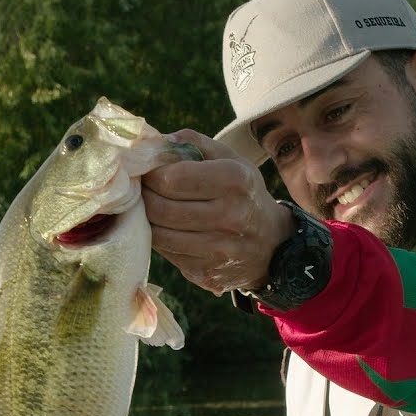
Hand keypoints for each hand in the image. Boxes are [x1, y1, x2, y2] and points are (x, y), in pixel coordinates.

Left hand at [142, 129, 293, 294]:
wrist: (271, 244)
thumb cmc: (242, 192)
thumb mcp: (228, 158)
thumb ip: (190, 143)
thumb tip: (149, 142)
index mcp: (235, 180)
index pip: (171, 179)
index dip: (151, 174)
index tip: (149, 172)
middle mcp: (231, 216)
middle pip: (160, 208)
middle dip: (145, 197)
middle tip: (143, 190)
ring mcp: (220, 250)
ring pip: (158, 234)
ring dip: (147, 219)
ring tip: (152, 208)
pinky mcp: (207, 273)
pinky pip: (167, 254)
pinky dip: (160, 239)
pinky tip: (167, 229)